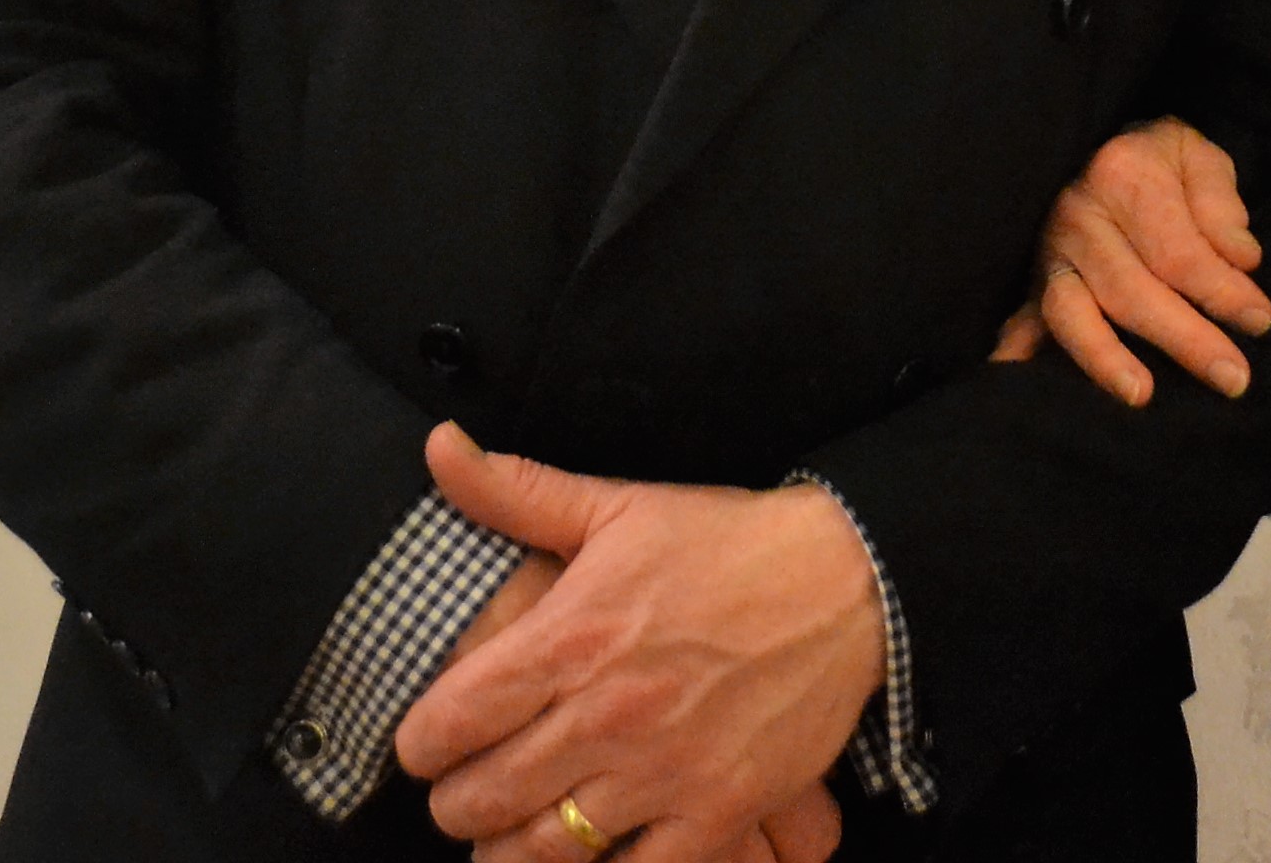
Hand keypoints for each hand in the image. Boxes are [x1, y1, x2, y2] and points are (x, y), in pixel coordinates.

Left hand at [397, 424, 881, 860]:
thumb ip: (516, 490)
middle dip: (455, 806)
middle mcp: (606, 713)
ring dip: (507, 852)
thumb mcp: (619, 504)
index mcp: (571, 637)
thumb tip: (438, 447)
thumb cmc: (729, 541)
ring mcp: (663, 769)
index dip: (420, 745)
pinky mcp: (719, 810)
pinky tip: (590, 856)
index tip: (427, 745)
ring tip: (506, 838)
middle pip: (481, 799)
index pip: (450, 720)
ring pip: (543, 850)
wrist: (850, 579)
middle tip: (462, 796)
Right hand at [1019, 120, 1265, 403]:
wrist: (1092, 143)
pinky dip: (1019, 351)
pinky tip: (1023, 379)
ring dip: (1104, 358)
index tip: (1260, 321)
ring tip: (1140, 395)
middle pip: (1131, 289)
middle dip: (1185, 339)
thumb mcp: (1197, 155)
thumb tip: (1242, 260)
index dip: (1222, 291)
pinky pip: (1020, 320)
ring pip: (1071, 312)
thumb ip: (1220, 205)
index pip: (1177, 250)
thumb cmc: (1156, 159)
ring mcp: (1046, 251)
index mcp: (1121, 175)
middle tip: (1234, 379)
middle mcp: (1076, 214)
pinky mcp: (1029, 280)